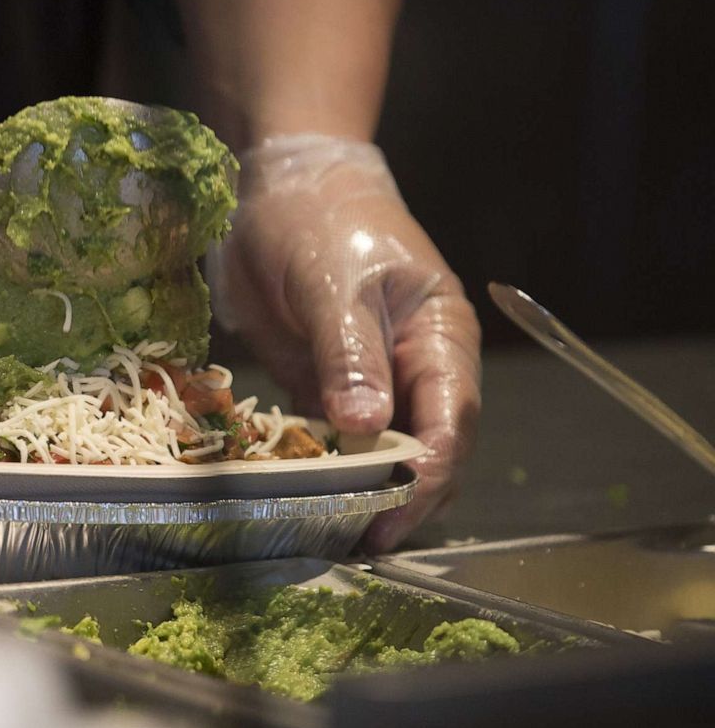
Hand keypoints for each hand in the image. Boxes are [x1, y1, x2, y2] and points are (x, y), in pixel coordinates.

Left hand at [213, 134, 480, 549]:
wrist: (277, 186)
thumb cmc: (318, 219)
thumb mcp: (333, 281)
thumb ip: (348, 353)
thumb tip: (365, 427)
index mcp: (440, 336)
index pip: (450, 418)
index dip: (428, 471)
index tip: (394, 509)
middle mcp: (415, 368)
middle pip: (426, 450)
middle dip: (400, 498)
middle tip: (359, 541)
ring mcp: (371, 382)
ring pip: (380, 454)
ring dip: (361, 493)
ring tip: (330, 534)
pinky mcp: (326, 387)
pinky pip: (333, 442)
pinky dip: (322, 472)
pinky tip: (300, 500)